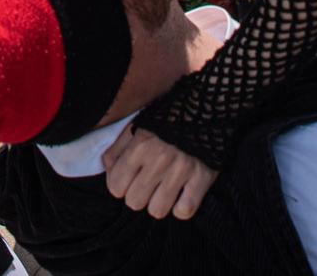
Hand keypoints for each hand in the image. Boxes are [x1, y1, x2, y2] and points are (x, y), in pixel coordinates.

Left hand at [100, 123, 217, 218]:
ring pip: (158, 211)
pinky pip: (185, 211)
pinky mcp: (203, 177)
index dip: (120, 186)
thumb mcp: (136, 126)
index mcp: (139, 146)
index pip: (116, 187)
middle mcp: (158, 160)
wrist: (207, 106)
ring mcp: (181, 170)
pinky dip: (183, 207)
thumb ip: (117, 149)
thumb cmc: (167, 118)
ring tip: (166, 189)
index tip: (129, 179)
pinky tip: (183, 194)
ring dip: (160, 203)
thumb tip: (109, 173)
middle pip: (135, 202)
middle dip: (139, 195)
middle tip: (149, 184)